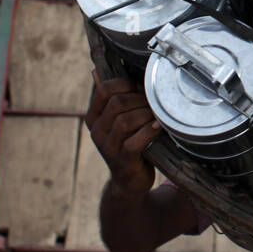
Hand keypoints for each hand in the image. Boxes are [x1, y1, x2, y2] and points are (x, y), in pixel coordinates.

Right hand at [85, 73, 160, 197]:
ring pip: (125, 121)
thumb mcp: (119, 121)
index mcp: (94, 117)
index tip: (142, 88)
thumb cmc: (129, 144)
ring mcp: (107, 147)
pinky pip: (134, 141)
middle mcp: (97, 131)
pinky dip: (149, 131)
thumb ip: (113, 98)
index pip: (103, 90)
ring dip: (146, 114)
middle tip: (156, 103)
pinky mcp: (122, 161)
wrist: (130, 181)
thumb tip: (96, 70)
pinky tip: (158, 128)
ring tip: (158, 116)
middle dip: (140, 99)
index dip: (125, 84)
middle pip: (116, 103)